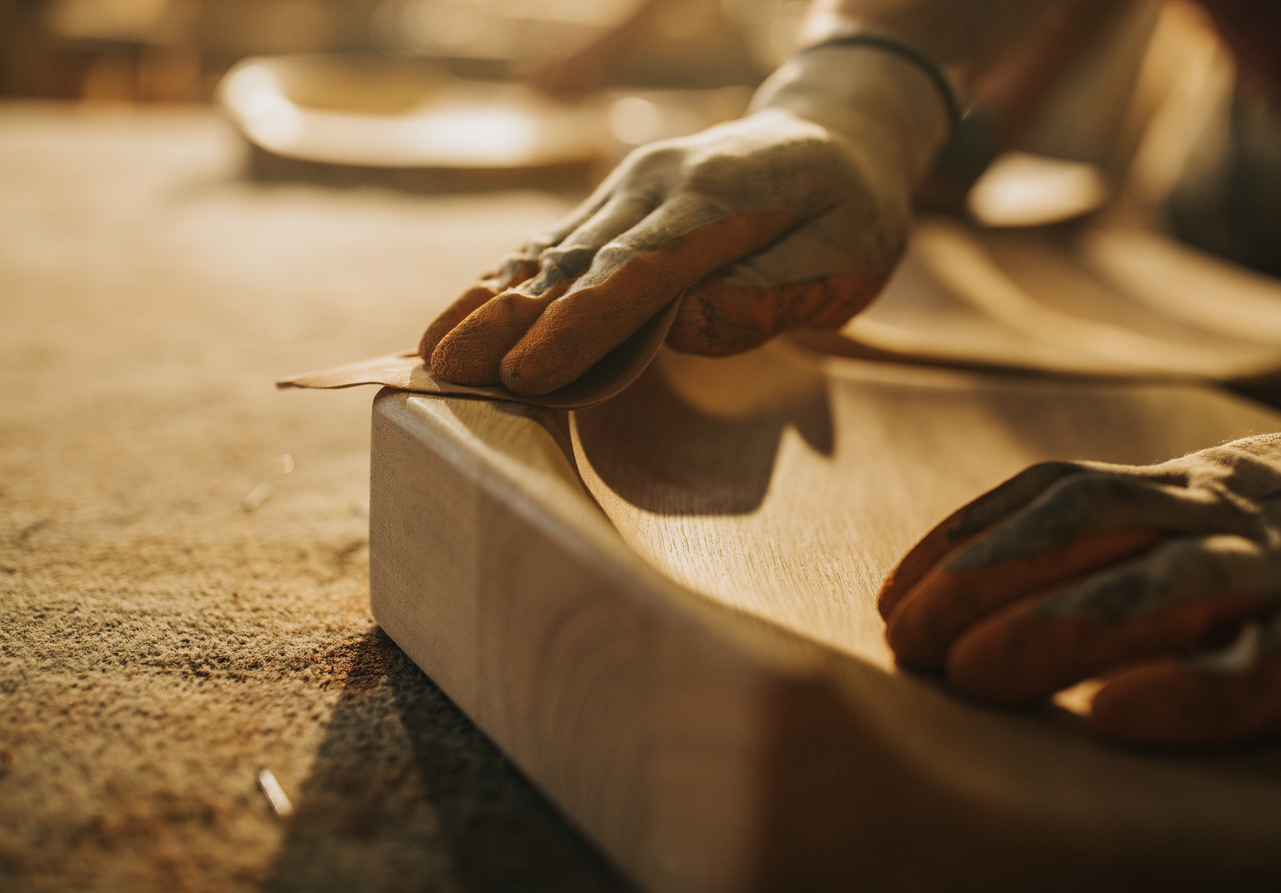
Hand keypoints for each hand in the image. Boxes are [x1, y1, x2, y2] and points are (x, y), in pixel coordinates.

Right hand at [419, 44, 951, 394]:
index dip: (582, 324)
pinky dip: (503, 284)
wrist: (833, 132)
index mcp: (721, 200)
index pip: (641, 271)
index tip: (528, 371)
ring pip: (550, 252)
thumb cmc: (849, 210)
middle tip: (446, 371)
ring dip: (488, 304)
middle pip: (574, 261)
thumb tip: (685, 327)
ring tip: (430, 355)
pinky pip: (552, 246)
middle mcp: (660, 183)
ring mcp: (630, 186)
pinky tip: (460, 318)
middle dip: (506, 320)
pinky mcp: (614, 201)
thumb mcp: (847, 255)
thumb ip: (771, 291)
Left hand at [877, 427, 1280, 746]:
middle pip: (1087, 528)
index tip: (896, 595)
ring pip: (1164, 585)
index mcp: (1199, 482)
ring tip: (970, 676)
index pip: (1059, 491)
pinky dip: (1194, 691)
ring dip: (1054, 629)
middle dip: (980, 581)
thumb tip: (1006, 598)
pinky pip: (1275, 661)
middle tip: (904, 644)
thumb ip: (1147, 529)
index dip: (967, 538)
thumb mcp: (1237, 504)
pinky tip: (1120, 718)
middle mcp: (1238, 507)